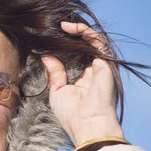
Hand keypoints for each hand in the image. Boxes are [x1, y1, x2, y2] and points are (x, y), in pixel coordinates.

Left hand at [41, 22, 123, 146]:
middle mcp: (93, 70)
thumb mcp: (58, 91)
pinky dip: (84, 32)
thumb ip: (55, 72)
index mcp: (83, 78)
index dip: (66, 45)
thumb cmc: (72, 114)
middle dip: (72, 34)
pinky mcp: (105, 63)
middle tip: (56, 27)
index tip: (51, 38)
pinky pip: (96, 41)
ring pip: (92, 40)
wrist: (87, 125)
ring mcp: (100, 66)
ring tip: (62, 25)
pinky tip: (70, 28)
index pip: (76, 56)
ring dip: (78, 29)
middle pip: (84, 46)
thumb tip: (45, 56)